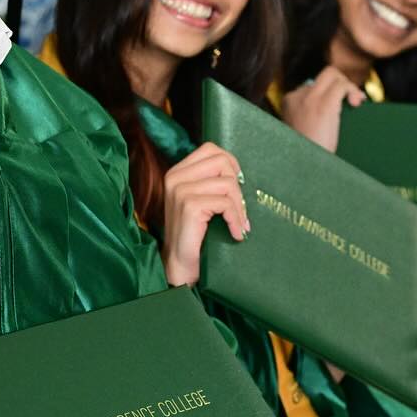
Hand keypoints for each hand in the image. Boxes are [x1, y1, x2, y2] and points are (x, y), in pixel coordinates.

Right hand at [160, 142, 246, 286]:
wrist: (181, 267)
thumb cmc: (196, 235)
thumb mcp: (201, 202)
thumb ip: (212, 183)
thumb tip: (241, 172)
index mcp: (177, 173)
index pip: (211, 149)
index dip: (230, 164)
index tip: (238, 185)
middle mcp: (175, 178)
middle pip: (221, 161)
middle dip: (237, 185)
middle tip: (239, 208)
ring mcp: (180, 190)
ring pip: (227, 183)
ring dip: (239, 207)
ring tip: (239, 224)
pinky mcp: (189, 206)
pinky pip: (226, 203)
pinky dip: (236, 219)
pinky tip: (236, 233)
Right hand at [281, 66, 365, 151]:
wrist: (304, 167)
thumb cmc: (307, 154)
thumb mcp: (302, 130)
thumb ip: (310, 114)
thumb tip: (332, 104)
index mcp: (289, 102)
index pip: (313, 85)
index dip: (329, 92)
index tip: (339, 103)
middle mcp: (297, 96)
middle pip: (324, 74)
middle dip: (340, 82)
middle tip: (351, 99)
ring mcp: (310, 98)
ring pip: (333, 75)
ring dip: (348, 86)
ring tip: (355, 101)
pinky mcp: (324, 104)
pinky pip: (342, 85)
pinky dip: (352, 91)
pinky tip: (356, 102)